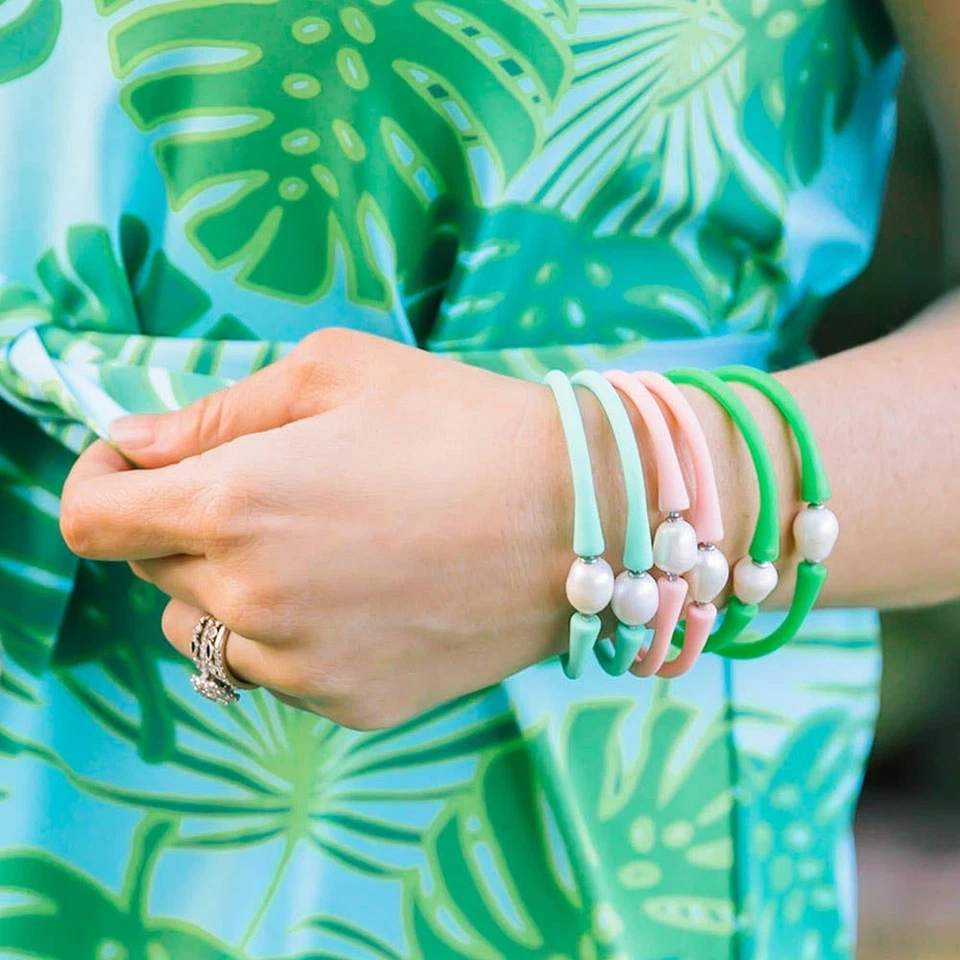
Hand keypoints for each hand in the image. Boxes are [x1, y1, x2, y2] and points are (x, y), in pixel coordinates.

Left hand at [59, 329, 578, 728]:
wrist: (581, 517)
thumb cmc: (461, 423)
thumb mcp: (336, 373)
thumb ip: (215, 411)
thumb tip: (136, 446)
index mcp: (233, 504)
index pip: (93, 521)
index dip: (99, 484)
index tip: (137, 464)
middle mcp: (251, 600)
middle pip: (155, 571)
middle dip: (186, 524)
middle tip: (272, 486)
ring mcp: (301, 666)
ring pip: (208, 630)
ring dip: (231, 586)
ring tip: (320, 545)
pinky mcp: (349, 704)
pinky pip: (278, 669)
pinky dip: (292, 631)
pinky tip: (365, 590)